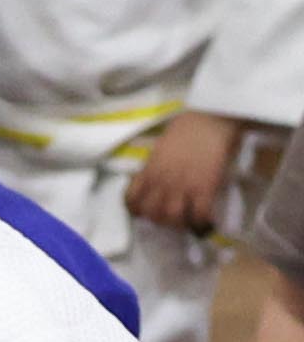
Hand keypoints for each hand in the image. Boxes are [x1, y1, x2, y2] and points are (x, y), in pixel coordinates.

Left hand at [129, 109, 245, 227]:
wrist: (210, 118)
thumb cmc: (187, 128)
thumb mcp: (160, 149)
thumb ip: (154, 166)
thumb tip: (153, 179)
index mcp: (149, 171)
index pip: (132, 200)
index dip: (138, 210)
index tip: (147, 211)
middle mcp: (161, 181)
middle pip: (152, 214)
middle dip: (159, 220)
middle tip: (171, 217)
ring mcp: (183, 185)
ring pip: (172, 217)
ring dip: (179, 223)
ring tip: (187, 219)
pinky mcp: (205, 187)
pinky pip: (199, 214)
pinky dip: (202, 221)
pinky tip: (205, 219)